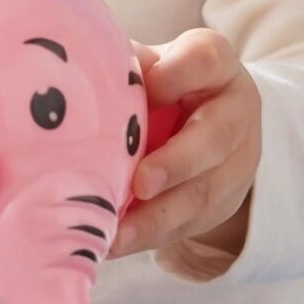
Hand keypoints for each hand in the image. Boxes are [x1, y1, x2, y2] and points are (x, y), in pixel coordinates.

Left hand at [109, 28, 260, 263]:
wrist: (200, 118)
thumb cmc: (158, 83)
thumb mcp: (146, 64)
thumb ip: (123, 68)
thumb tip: (67, 80)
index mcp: (215, 65)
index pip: (206, 60)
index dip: (178, 74)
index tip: (148, 87)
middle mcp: (235, 111)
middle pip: (216, 137)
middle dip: (177, 163)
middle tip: (141, 184)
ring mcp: (236, 161)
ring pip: (203, 192)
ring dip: (159, 217)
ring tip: (118, 233)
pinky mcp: (222, 202)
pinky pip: (188, 224)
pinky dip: (150, 235)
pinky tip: (117, 243)